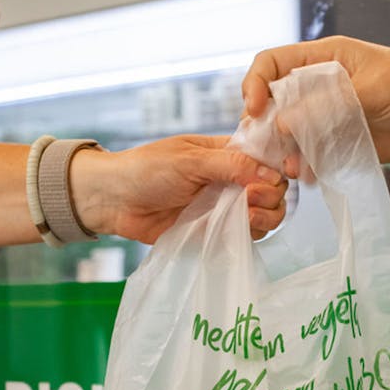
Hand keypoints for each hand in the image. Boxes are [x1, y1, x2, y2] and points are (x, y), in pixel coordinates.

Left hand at [70, 135, 287, 243]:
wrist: (114, 201)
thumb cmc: (146, 169)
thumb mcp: (190, 159)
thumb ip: (232, 165)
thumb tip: (271, 175)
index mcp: (227, 154)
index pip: (267, 161)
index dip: (275, 172)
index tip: (267, 180)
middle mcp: (231, 180)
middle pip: (272, 191)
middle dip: (270, 197)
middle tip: (252, 199)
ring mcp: (224, 207)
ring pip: (264, 215)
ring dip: (265, 216)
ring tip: (248, 216)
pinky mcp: (215, 232)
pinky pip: (244, 236)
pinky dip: (250, 234)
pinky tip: (241, 230)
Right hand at [242, 36, 389, 164]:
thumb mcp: (370, 90)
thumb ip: (326, 107)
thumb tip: (284, 123)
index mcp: (324, 59)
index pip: (272, 64)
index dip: (255, 84)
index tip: (254, 110)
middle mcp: (319, 87)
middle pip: (274, 104)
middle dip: (266, 127)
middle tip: (266, 151)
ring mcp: (328, 117)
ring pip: (290, 135)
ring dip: (285, 153)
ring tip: (292, 169)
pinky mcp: (339, 143)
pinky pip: (312, 156)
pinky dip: (306, 168)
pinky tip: (311, 176)